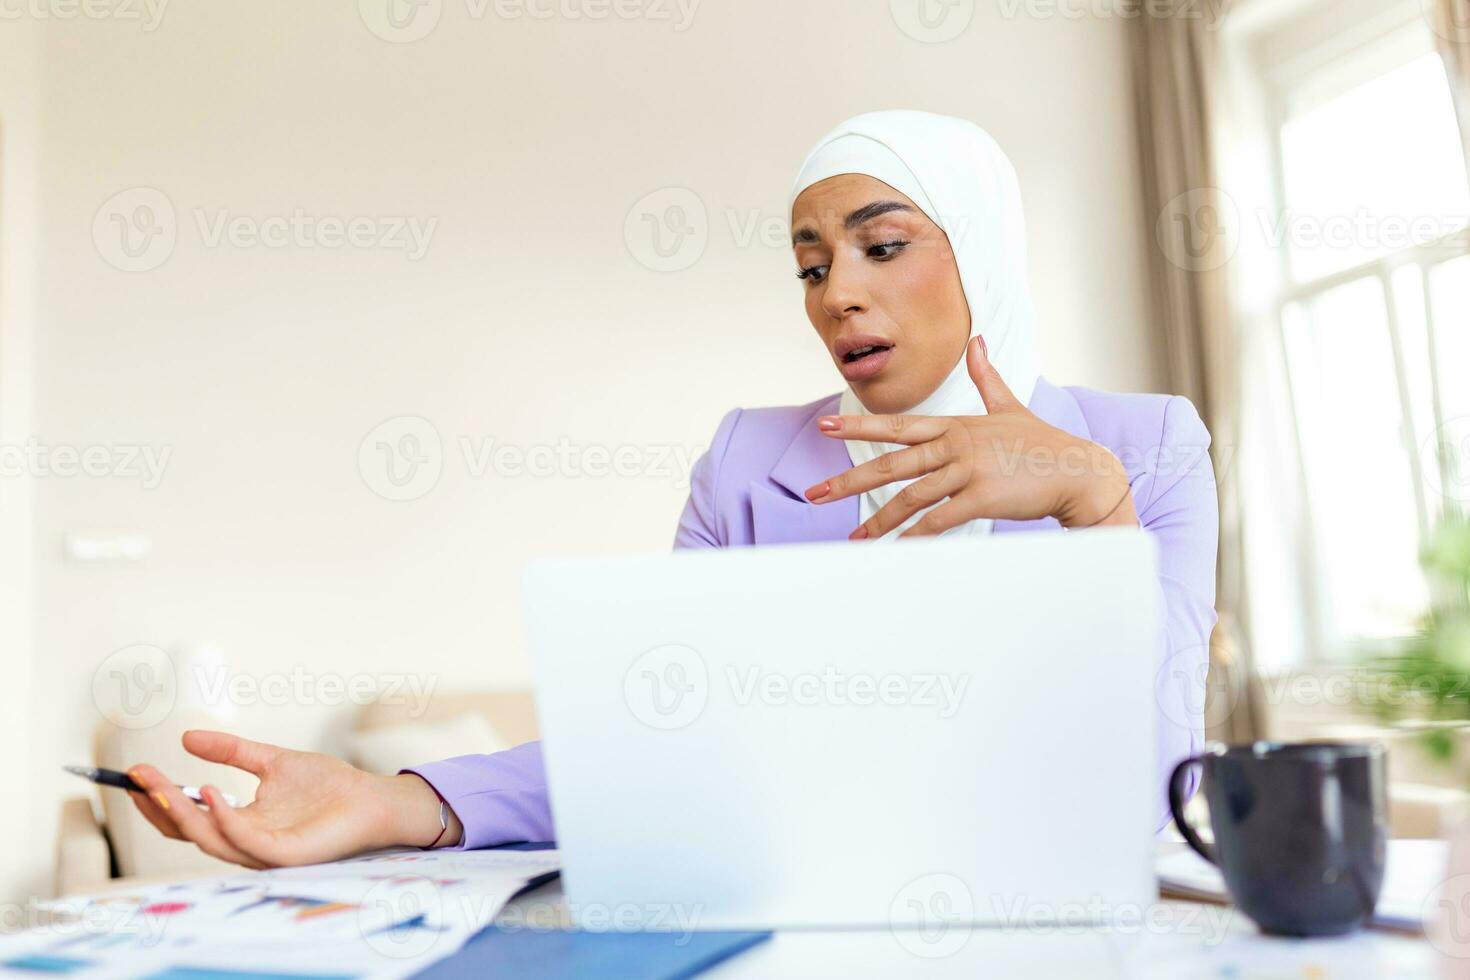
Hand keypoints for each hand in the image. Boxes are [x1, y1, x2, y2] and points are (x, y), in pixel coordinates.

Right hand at [126, 729, 461, 868]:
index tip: (135, 771)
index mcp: (239, 823)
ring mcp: (263, 852)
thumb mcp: (271, 761)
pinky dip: (223, 820)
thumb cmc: (328, 785)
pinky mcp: (285, 855)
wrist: (372, 797)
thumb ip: (231, 751)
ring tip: (162, 784)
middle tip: (137, 776)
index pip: (187, 818)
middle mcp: (244, 842)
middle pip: (188, 831)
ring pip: (209, 840)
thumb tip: (185, 737)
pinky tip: (212, 793)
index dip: (158, 797)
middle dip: (158, 804)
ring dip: (181, 813)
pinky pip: (246, 843)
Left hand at [804, 336, 1137, 537]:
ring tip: (854, 540)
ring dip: (878, 521)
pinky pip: (939, 521)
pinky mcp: (982, 497)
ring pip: (910, 497)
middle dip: (849, 480)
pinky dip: (915, 537)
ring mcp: (968, 470)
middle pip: (892, 463)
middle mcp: (956, 444)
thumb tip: (977, 340)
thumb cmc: (1042, 443)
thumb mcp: (1009, 405)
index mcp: (955, 425)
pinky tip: (895, 549)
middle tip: (815, 493)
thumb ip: (986, 375)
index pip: (897, 426)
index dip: (858, 427)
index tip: (824, 428)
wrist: (1078, 472)